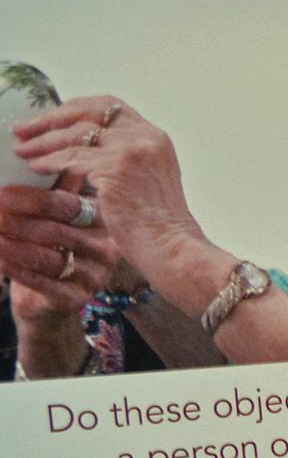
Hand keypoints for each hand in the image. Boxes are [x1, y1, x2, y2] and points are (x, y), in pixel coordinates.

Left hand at [0, 179, 123, 303]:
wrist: (47, 301)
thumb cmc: (48, 250)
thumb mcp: (54, 218)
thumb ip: (53, 191)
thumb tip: (33, 156)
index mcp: (102, 222)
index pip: (68, 206)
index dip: (33, 199)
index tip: (1, 193)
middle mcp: (106, 249)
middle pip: (56, 231)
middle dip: (16, 222)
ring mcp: (94, 276)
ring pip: (48, 257)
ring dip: (11, 245)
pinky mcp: (77, 299)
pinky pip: (42, 282)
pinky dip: (15, 269)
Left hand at [11, 98, 210, 303]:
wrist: (171, 246)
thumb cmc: (156, 224)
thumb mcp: (144, 180)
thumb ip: (120, 158)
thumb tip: (79, 151)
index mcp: (155, 138)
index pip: (109, 107)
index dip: (74, 109)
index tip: (50, 119)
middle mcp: (146, 138)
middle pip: (88, 113)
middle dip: (49, 119)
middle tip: (23, 129)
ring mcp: (132, 151)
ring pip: (76, 134)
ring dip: (43, 141)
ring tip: (22, 150)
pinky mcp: (116, 168)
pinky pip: (72, 158)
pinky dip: (50, 161)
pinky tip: (36, 167)